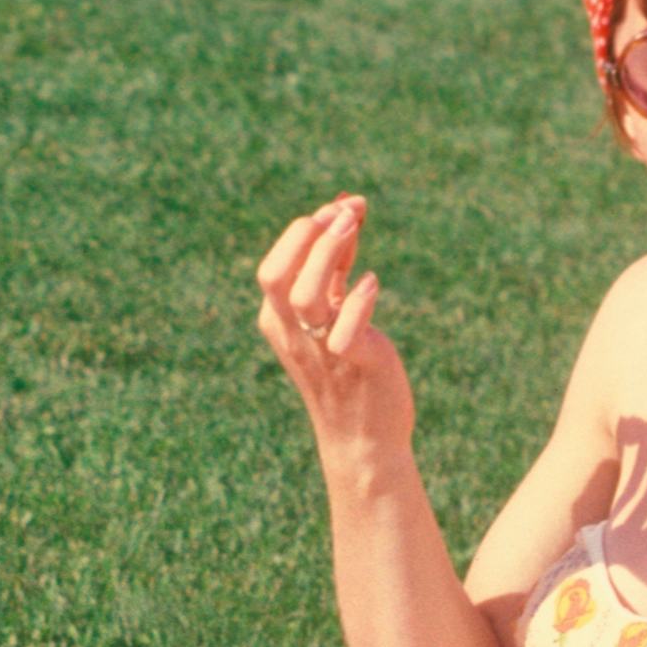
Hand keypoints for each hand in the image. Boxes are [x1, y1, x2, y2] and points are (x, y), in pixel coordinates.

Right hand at [253, 194, 413, 463]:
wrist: (364, 439)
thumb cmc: (349, 371)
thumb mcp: (334, 312)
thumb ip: (335, 266)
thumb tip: (344, 213)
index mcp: (280, 321)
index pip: (273, 266)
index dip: (305, 229)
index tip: (344, 208)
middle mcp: (293, 335)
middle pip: (275, 274)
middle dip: (307, 235)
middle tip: (346, 216)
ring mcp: (320, 350)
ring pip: (304, 296)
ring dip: (329, 254)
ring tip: (356, 229)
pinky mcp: (354, 365)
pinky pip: (346, 330)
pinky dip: (359, 300)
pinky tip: (373, 283)